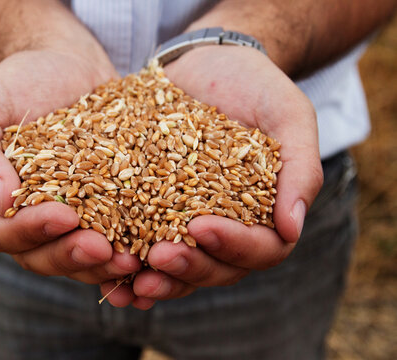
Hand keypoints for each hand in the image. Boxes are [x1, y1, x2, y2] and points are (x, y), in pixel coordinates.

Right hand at [0, 50, 142, 284]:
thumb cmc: (16, 84)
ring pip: (78, 257)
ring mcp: (68, 219)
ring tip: (132, 259)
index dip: (32, 231)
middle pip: (42, 256)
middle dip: (72, 256)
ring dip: (103, 264)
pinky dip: (127, 250)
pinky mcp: (102, 210)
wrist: (63, 65)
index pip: (3, 233)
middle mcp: (29, 220)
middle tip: (103, 249)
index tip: (65, 216)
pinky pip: (112, 239)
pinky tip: (148, 253)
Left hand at [124, 45, 322, 301]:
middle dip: (189, 267)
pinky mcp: (153, 209)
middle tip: (158, 257)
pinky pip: (144, 243)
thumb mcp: (287, 116)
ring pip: (180, 266)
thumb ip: (300, 169)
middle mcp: (227, 227)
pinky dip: (130, 263)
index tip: (200, 226)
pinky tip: (109, 270)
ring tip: (129, 277)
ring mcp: (188, 222)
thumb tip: (292, 227)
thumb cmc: (255, 87)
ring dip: (157, 279)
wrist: (207, 64)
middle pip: (216, 268)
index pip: (260, 249)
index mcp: (265, 214)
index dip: (233, 246)